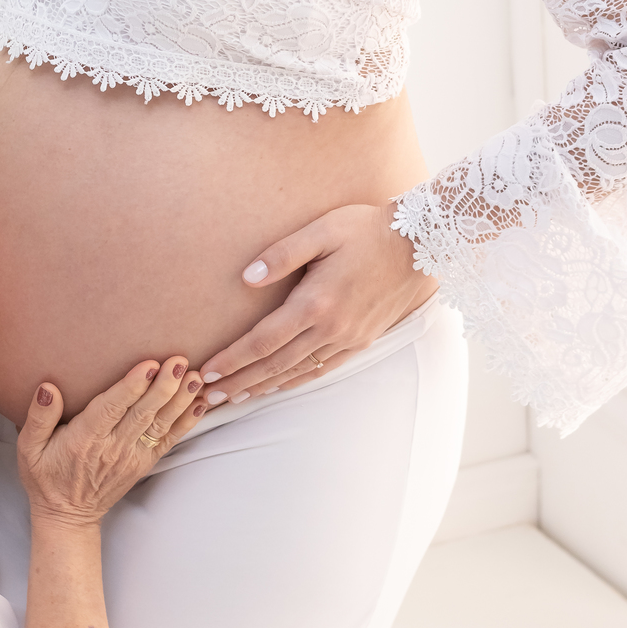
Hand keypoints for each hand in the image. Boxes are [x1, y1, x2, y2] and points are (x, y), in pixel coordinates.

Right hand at [17, 356, 204, 525]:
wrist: (68, 516)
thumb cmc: (47, 477)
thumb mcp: (29, 448)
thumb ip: (38, 417)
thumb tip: (48, 389)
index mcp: (85, 439)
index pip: (112, 409)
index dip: (132, 387)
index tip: (149, 365)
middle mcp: (113, 447)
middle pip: (143, 413)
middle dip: (163, 386)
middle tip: (178, 362)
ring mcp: (132, 456)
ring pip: (160, 425)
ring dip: (180, 400)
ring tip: (195, 377)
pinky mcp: (144, 462)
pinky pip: (169, 440)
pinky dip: (186, 422)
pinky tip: (200, 403)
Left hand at [198, 203, 438, 404]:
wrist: (418, 245)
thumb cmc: (366, 230)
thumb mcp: (322, 230)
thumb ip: (282, 253)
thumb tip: (246, 278)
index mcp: (315, 302)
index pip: (263, 341)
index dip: (233, 360)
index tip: (208, 373)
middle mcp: (331, 328)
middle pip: (275, 365)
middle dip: (240, 382)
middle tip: (210, 397)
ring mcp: (348, 338)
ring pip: (297, 372)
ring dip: (264, 387)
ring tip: (237, 397)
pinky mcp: (362, 340)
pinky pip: (322, 369)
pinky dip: (296, 381)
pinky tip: (279, 385)